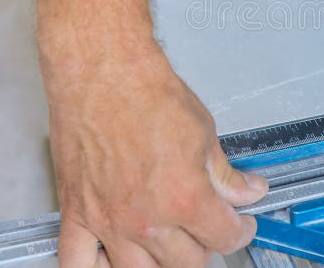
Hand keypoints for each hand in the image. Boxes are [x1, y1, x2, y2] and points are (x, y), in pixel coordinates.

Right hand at [43, 40, 267, 266]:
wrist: (104, 74)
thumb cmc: (148, 94)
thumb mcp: (204, 134)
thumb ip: (226, 174)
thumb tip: (248, 191)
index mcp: (185, 199)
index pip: (224, 238)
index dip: (240, 232)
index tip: (240, 225)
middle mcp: (146, 219)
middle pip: (186, 263)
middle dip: (205, 247)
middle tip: (208, 228)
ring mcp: (108, 221)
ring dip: (161, 263)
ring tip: (170, 244)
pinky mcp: (76, 212)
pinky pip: (78, 262)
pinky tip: (111, 259)